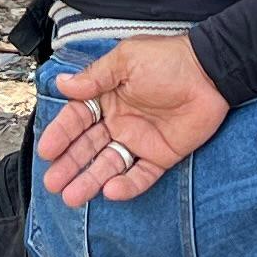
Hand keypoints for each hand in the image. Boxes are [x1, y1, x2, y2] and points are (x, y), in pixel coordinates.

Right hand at [39, 33, 229, 206]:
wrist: (210, 71)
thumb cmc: (167, 59)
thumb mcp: (126, 60)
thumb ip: (95, 77)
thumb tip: (62, 83)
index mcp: (107, 98)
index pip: (77, 120)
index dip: (61, 135)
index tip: (47, 151)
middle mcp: (119, 121)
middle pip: (88, 148)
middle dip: (69, 166)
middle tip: (52, 184)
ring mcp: (140, 140)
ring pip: (109, 165)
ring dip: (90, 181)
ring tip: (71, 197)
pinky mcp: (162, 156)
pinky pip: (141, 175)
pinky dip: (127, 185)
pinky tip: (111, 191)